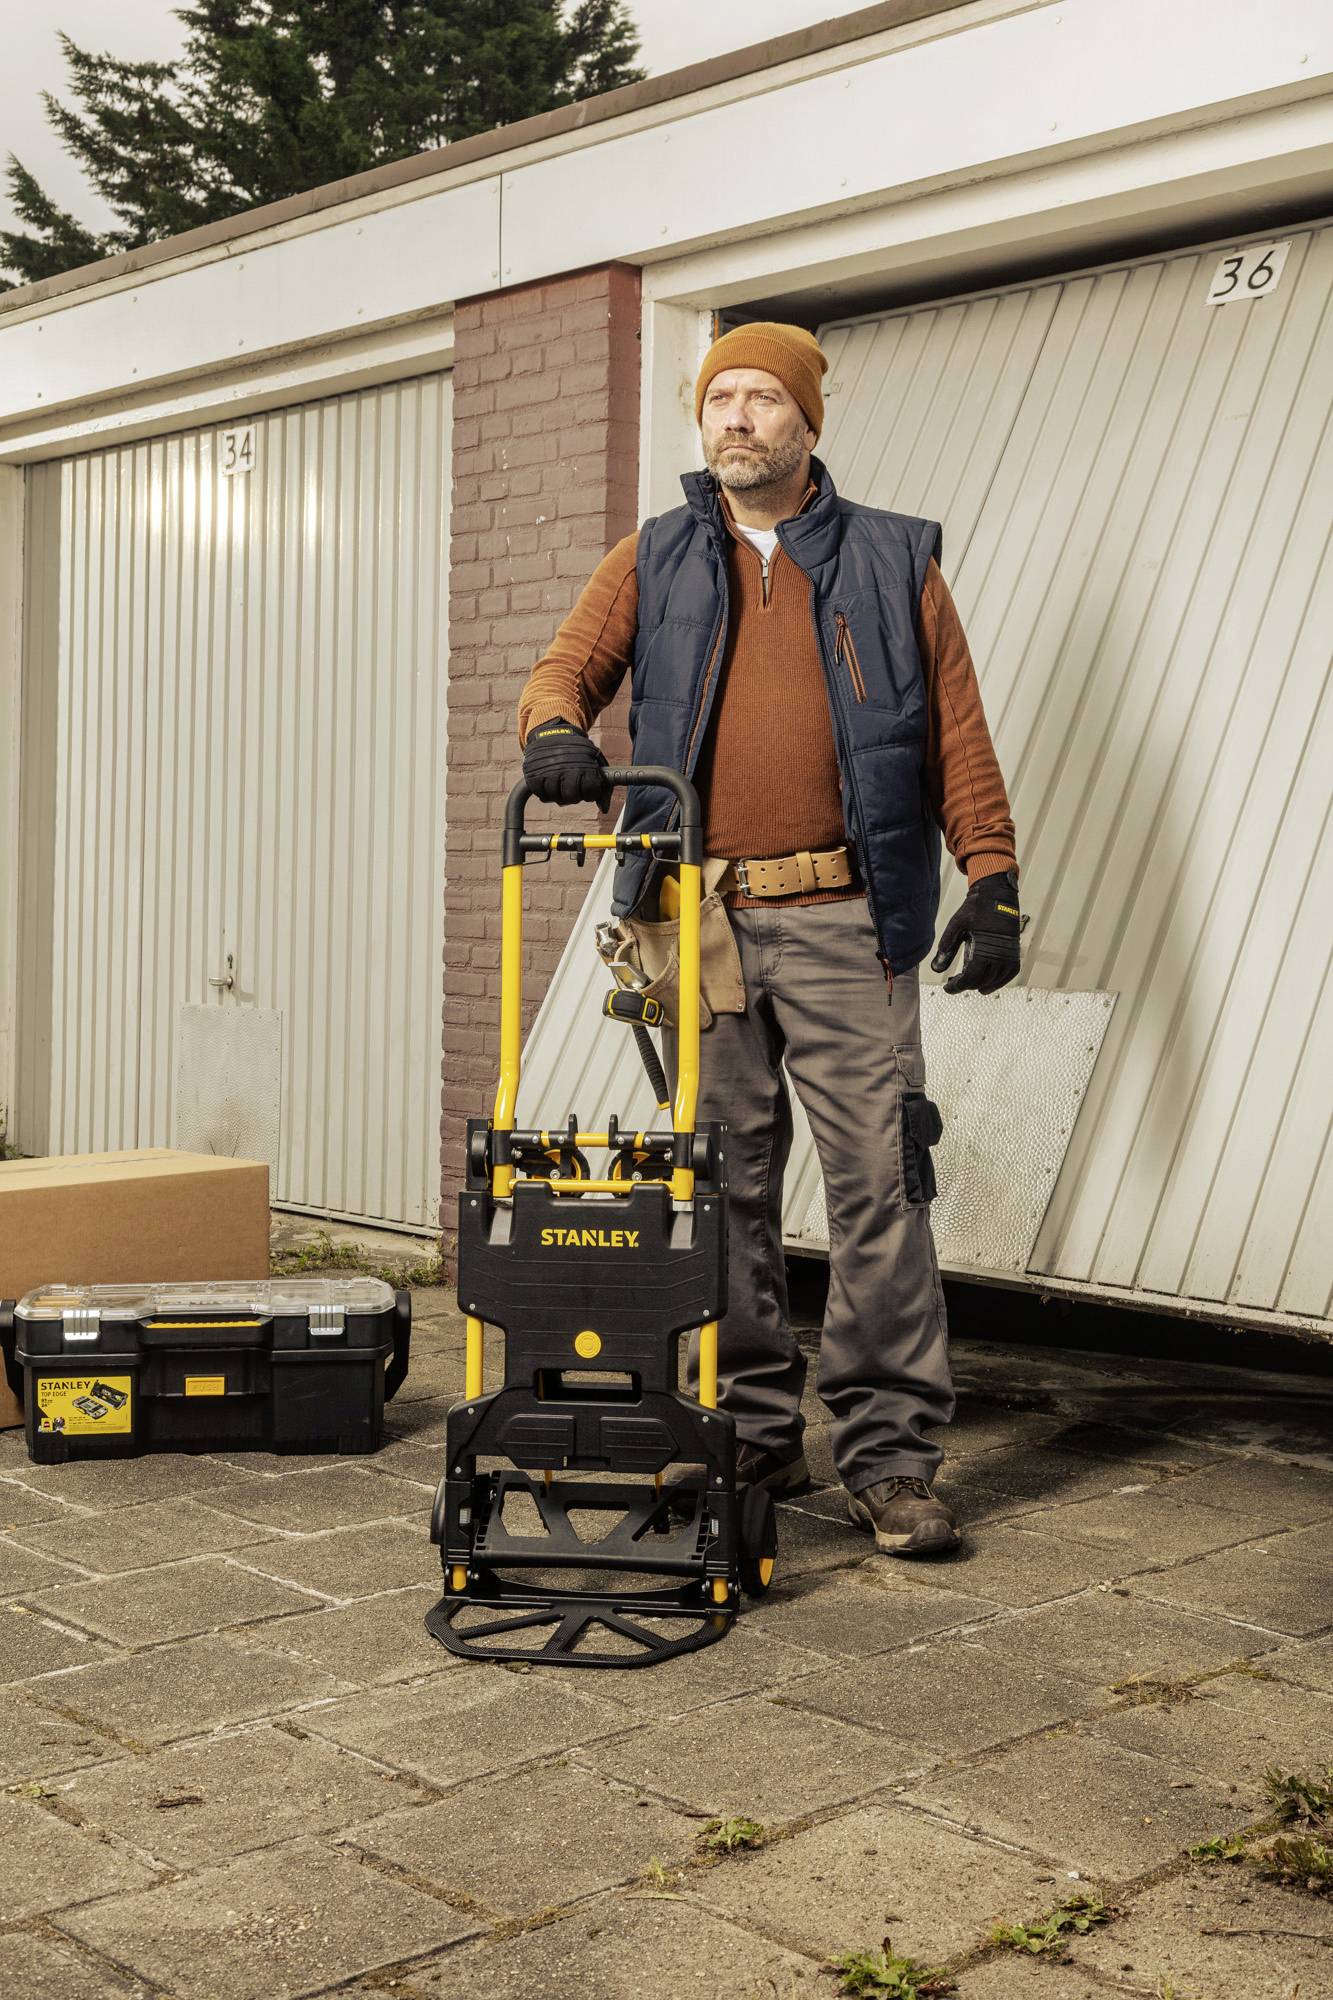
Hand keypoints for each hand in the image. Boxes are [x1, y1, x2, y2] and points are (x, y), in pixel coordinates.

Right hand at [522, 716, 611, 810]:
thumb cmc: (576, 750)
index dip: (590, 793)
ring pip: (555, 797)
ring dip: (558, 794)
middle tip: (572, 788)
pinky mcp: (533, 773)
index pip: (590, 792)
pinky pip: (539, 793)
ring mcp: (549, 771)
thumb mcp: (595, 760)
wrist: (552, 732)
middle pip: (572, 797)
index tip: (587, 788)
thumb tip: (604, 809)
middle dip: (574, 796)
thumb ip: (603, 785)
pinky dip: (544, 792)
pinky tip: (549, 784)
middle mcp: (566, 769)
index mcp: (584, 765)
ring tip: (559, 784)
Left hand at [931, 868, 1023, 994]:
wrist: (997, 894)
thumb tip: (936, 968)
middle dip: (966, 985)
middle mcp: (999, 954)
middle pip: (981, 982)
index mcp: (984, 948)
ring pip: (995, 981)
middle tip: (954, 981)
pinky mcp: (1014, 952)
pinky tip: (986, 983)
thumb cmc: (977, 908)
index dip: (957, 986)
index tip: (948, 987)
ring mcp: (1009, 954)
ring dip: (980, 985)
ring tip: (967, 982)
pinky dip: (997, 982)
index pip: (970, 978)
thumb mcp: (956, 925)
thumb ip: (947, 946)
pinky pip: (1008, 975)